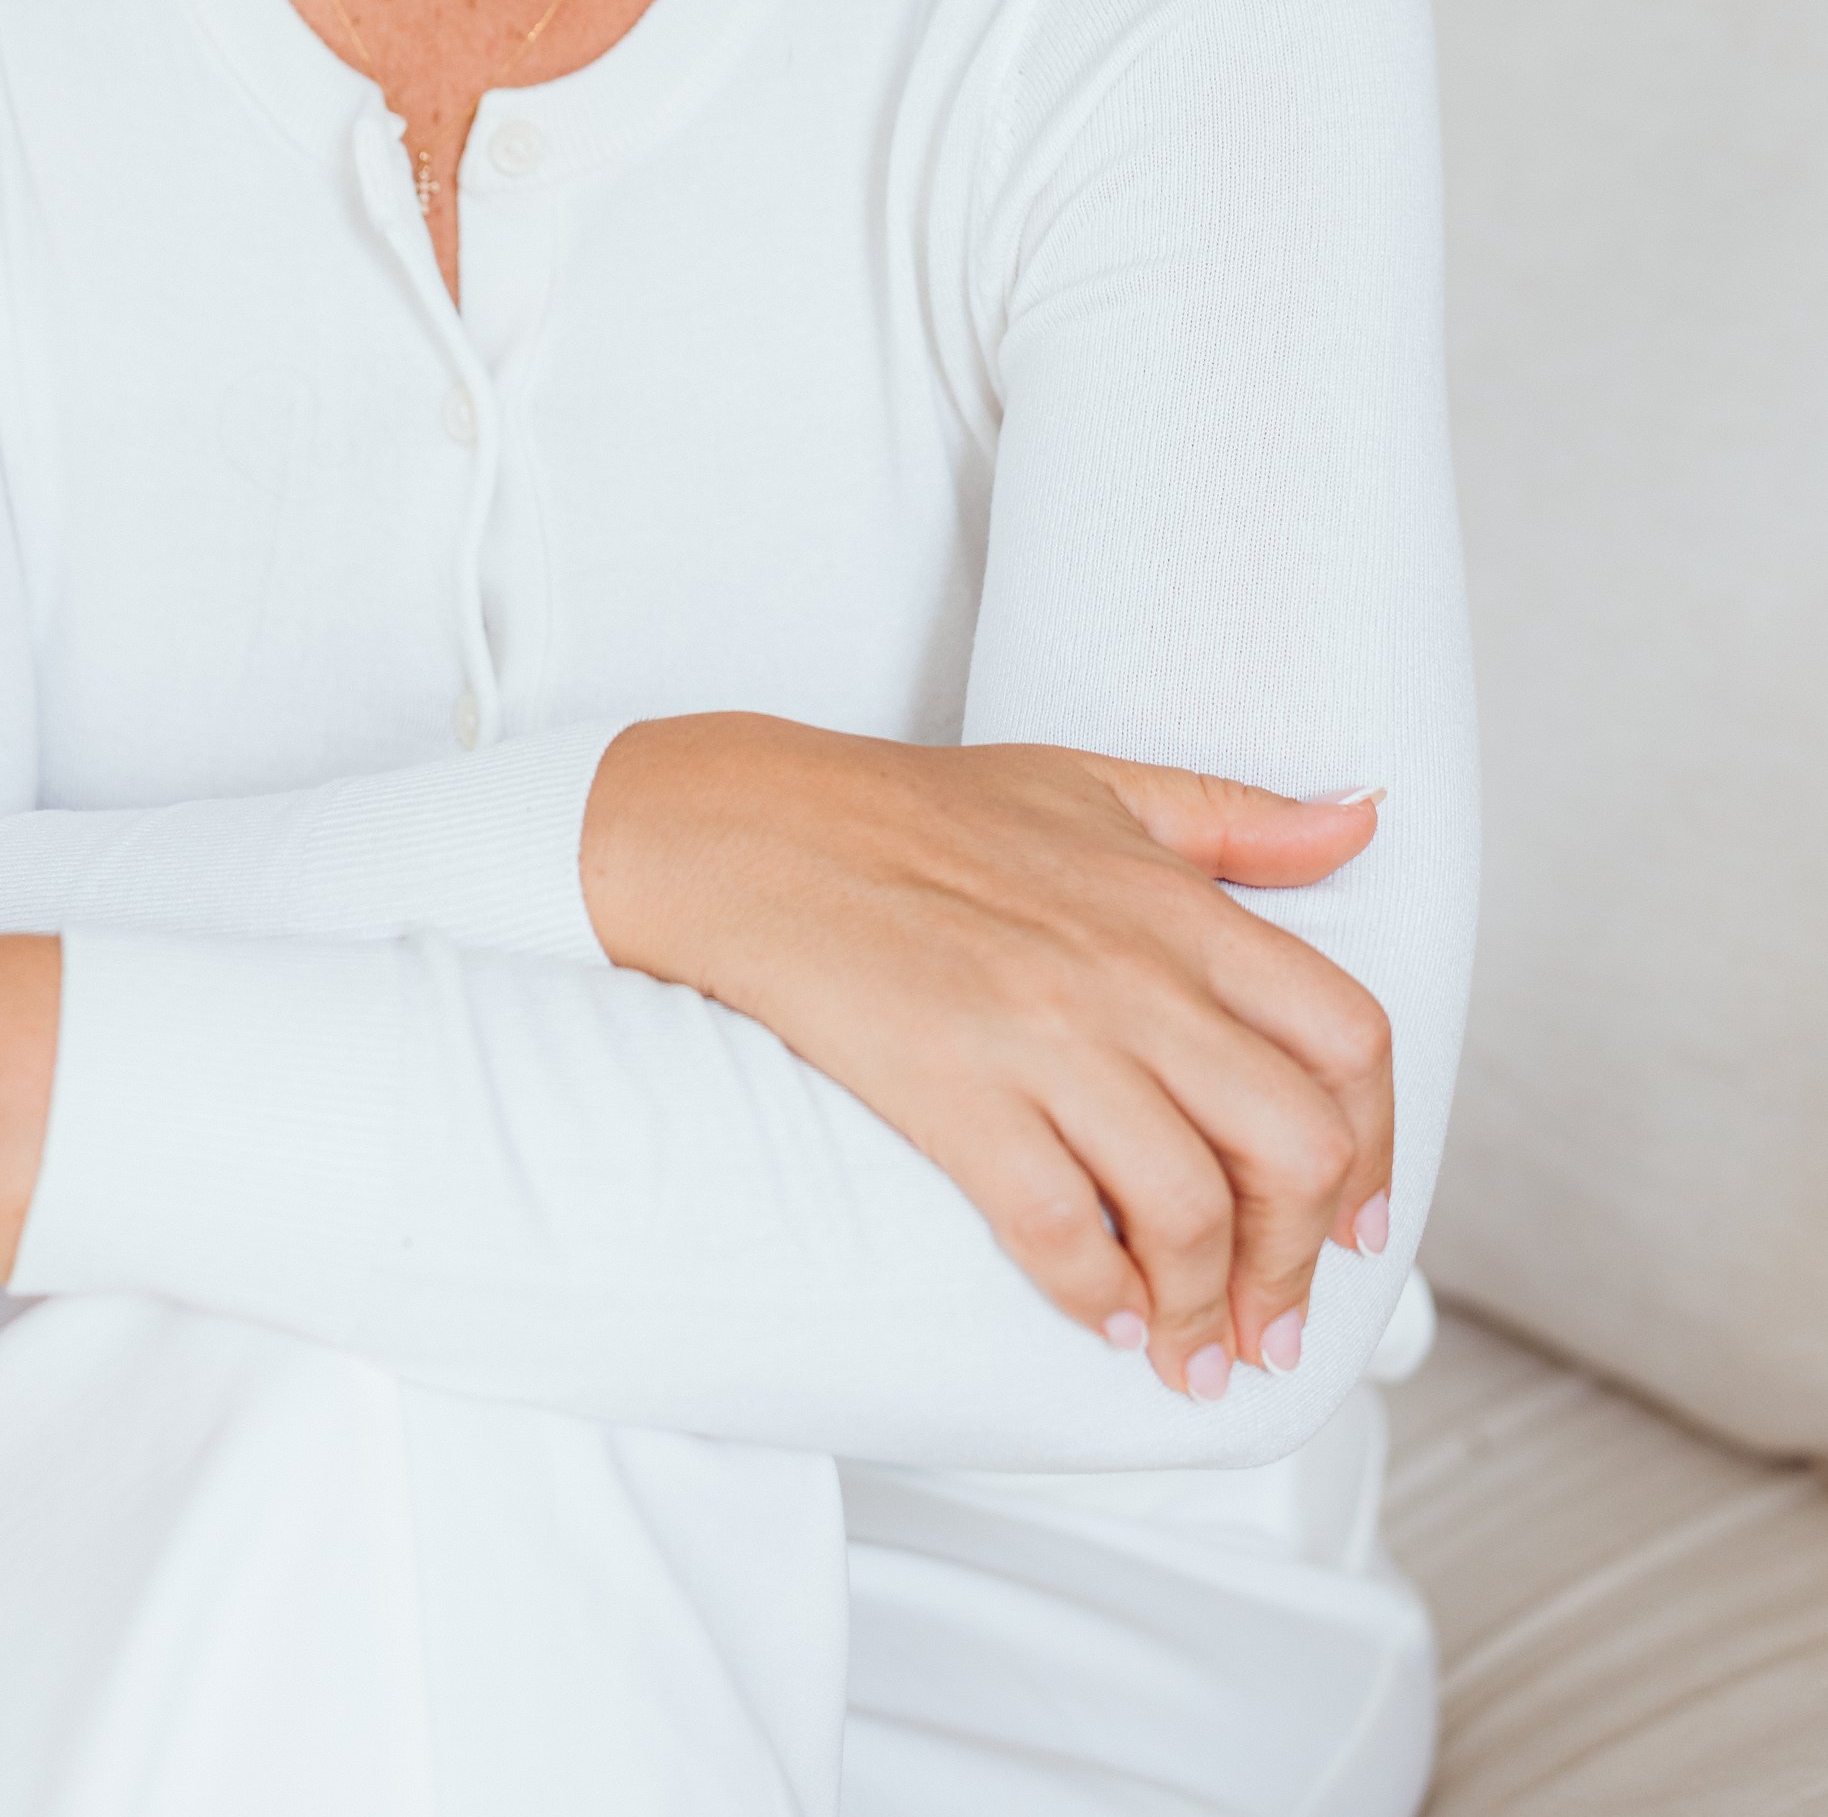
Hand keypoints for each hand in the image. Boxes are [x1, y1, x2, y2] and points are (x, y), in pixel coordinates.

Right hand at [581, 724, 1389, 1399]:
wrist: (760, 830)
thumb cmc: (923, 811)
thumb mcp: (1099, 785)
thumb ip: (1240, 819)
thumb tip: (1363, 819)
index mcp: (1177, 905)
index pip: (1348, 1039)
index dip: (1377, 1150)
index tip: (1357, 1224)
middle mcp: (1133, 975)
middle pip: (1295, 1148)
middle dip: (1301, 1261)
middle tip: (1272, 1322)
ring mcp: (1046, 1038)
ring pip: (1191, 1211)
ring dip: (1205, 1311)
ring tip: (1188, 1353)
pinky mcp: (956, 1094)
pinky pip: (1060, 1232)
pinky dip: (1095, 1300)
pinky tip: (1099, 1321)